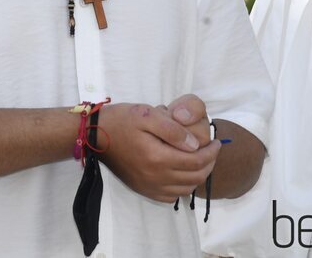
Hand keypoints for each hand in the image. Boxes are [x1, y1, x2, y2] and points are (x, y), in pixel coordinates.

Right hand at [96, 103, 220, 202]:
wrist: (94, 134)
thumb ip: (173, 130)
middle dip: (209, 164)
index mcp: (157, 158)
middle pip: (194, 177)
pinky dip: (182, 187)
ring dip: (198, 176)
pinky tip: (182, 174)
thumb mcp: (147, 115)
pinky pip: (170, 197)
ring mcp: (148, 186)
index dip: (212, 152)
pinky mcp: (142, 189)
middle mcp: (154, 177)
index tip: (217, 141)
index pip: (196, 161)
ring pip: (185, 189)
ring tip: (201, 160)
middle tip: (212, 151)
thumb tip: (195, 145)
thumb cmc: (121, 120)